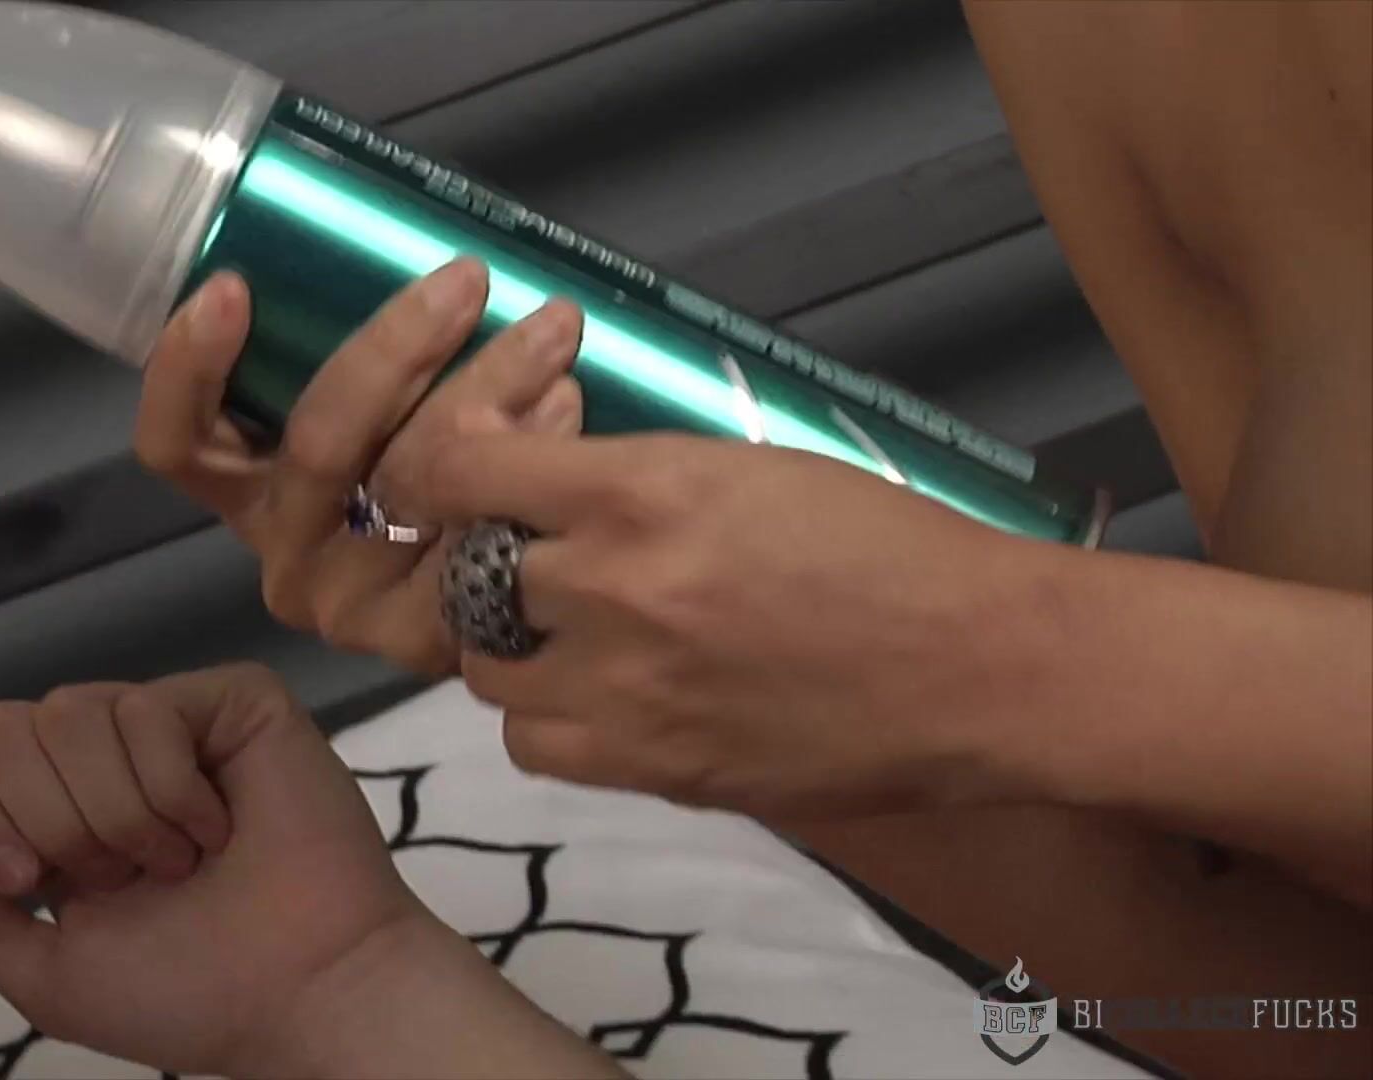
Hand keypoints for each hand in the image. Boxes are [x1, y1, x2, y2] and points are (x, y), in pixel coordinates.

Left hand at [0, 664, 624, 1078]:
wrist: (300, 991)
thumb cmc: (191, 993)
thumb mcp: (45, 971)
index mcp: (50, 810)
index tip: (36, 886)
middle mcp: (99, 754)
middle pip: (2, 725)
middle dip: (52, 823)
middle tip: (122, 878)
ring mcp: (164, 721)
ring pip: (68, 714)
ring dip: (118, 816)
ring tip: (179, 861)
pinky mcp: (227, 700)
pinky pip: (144, 710)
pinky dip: (172, 792)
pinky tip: (218, 830)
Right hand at [133, 260, 584, 674]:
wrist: (535, 601)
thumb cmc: (447, 468)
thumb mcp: (380, 414)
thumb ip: (370, 363)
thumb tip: (416, 255)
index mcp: (245, 493)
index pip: (177, 445)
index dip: (188, 369)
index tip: (232, 287)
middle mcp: (287, 551)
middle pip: (319, 441)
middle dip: (398, 345)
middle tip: (469, 278)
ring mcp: (354, 602)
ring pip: (408, 478)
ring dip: (487, 387)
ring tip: (552, 332)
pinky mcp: (431, 635)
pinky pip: (473, 527)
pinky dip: (526, 456)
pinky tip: (565, 409)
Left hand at [405, 431, 1049, 820]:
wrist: (982, 665)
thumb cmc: (885, 546)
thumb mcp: (748, 469)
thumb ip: (633, 484)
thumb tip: (549, 493)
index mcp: (642, 492)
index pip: (465, 473)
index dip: (437, 473)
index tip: (444, 477)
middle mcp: (613, 592)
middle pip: (466, 581)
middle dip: (484, 567)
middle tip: (525, 561)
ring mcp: (628, 694)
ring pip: (487, 679)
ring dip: (509, 652)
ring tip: (567, 636)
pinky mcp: (656, 771)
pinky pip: (543, 750)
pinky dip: (552, 722)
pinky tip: (602, 698)